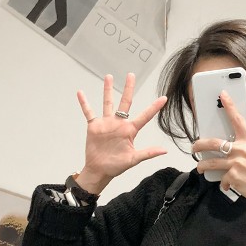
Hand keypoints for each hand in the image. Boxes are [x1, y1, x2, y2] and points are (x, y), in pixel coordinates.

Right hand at [75, 72, 166, 193]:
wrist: (99, 170)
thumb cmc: (116, 166)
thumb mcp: (133, 159)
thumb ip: (148, 153)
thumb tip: (164, 150)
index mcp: (129, 130)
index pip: (144, 117)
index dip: (154, 108)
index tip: (164, 99)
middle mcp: (119, 124)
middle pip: (125, 102)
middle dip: (128, 88)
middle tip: (131, 75)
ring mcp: (106, 124)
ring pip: (107, 103)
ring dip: (107, 90)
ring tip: (109, 77)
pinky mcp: (94, 126)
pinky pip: (88, 112)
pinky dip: (84, 103)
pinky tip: (81, 93)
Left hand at [192, 89, 245, 205]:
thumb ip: (245, 149)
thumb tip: (229, 148)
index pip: (238, 120)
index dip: (230, 106)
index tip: (222, 94)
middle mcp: (242, 150)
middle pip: (213, 143)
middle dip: (199, 145)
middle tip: (194, 147)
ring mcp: (236, 163)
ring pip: (210, 163)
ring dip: (201, 166)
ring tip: (200, 168)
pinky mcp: (232, 177)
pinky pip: (222, 179)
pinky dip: (224, 183)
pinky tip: (230, 185)